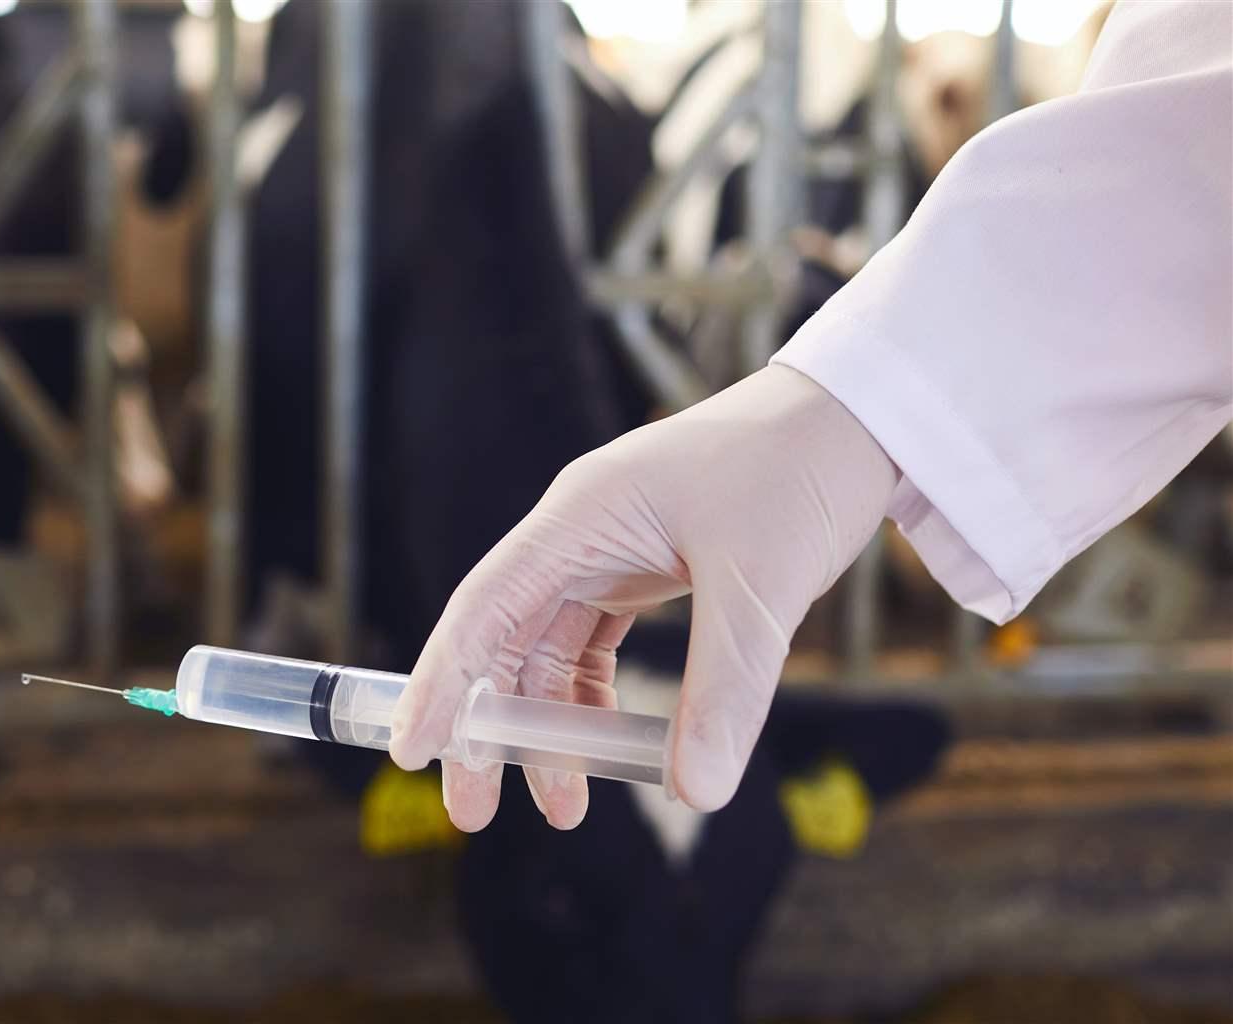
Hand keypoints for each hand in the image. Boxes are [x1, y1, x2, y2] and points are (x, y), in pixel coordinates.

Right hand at [388, 366, 897, 827]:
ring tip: (564, 806)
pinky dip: (593, 703)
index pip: (485, 605)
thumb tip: (695, 795)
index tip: (412, 751)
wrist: (855, 418)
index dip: (443, 680)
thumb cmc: (800, 471)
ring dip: (547, 728)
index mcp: (580, 516)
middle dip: (484, 728)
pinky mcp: (641, 569)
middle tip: (477, 812)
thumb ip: (724, 691)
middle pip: (503, 639)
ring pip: (547, 653)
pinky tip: (609, 751)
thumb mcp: (763, 586)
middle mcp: (578, 534)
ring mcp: (607, 552)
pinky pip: (593, 648)